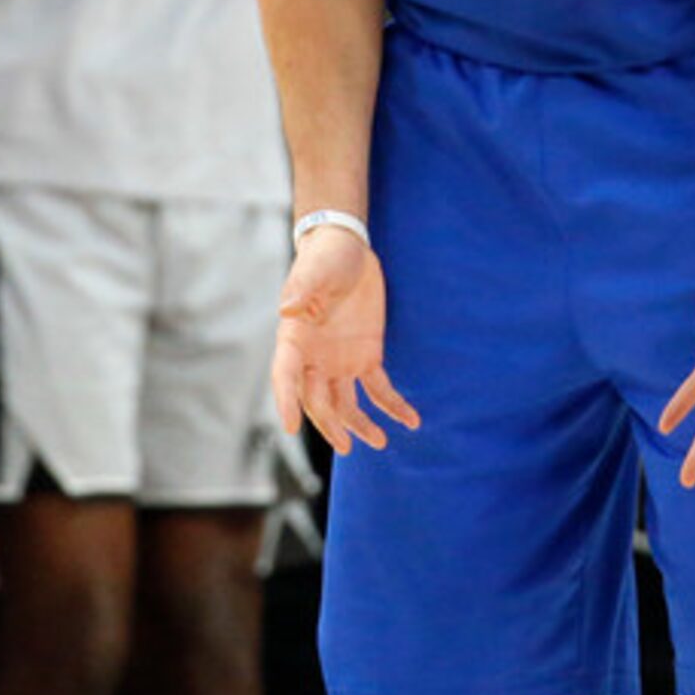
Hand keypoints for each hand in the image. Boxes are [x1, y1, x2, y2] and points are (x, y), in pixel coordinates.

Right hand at [271, 226, 418, 456]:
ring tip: (379, 442)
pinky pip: (379, 389)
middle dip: (331, 424)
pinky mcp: (366, 357)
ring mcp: (340, 361)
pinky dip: (393, 406)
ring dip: (360, 424)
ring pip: (347, 403)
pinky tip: (410, 421)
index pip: (285, 376)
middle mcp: (314, 358)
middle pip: (318, 400)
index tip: (290, 426)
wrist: (349, 249)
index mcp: (294, 339)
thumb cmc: (325, 258)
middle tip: (347, 445)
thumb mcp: (315, 271)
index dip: (286, 401)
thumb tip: (288, 308)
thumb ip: (303, 289)